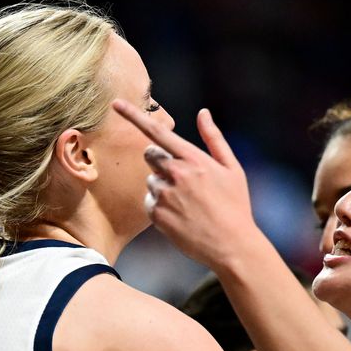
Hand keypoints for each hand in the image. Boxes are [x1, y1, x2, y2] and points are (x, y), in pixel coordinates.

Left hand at [112, 101, 263, 269]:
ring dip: (162, 187)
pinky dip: (160, 206)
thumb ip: (214, 139)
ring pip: (150, 181)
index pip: (158, 132)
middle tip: (180, 177)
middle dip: (159, 161)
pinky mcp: (157, 215)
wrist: (231, 245)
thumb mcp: (232, 169)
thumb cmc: (235, 205)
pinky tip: (180, 216)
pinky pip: (149, 202)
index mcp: (194, 159)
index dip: (134, 115)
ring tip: (186, 203)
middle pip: (149, 155)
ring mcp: (165, 195)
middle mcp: (176, 174)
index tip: (115, 104)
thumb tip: (203, 112)